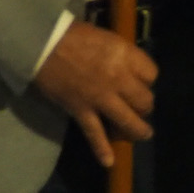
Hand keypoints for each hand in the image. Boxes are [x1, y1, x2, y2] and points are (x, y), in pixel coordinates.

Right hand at [33, 20, 156, 167]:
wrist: (42, 42)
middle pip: (144, 99)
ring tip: (143, 133)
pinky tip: (108, 161)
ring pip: (128, 120)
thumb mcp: (105, 36)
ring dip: (138, 130)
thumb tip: (127, 67)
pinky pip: (95, 133)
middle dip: (145, 104)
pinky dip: (102, 149)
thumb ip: (119, 53)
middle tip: (139, 105)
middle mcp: (118, 78)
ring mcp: (100, 97)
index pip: (151, 73)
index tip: (141, 80)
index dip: (148, 79)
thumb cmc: (71, 33)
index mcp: (124, 54)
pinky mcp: (82, 110)